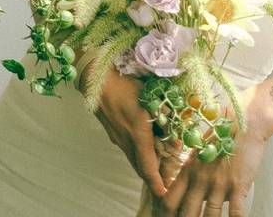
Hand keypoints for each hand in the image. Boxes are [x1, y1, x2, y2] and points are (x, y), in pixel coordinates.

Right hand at [83, 63, 167, 197]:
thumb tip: (176, 135)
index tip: (163, 193)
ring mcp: (117, 137)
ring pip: (134, 158)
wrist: (96, 78)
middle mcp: (125, 139)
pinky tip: (148, 148)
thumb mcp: (151, 97)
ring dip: (147, 165)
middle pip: (140, 166)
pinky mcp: (113, 132)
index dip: (156, 181)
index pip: (147, 164)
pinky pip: (129, 149)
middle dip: (154, 177)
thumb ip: (165, 116)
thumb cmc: (126, 82)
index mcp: (138, 132)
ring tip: (161, 169)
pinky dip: (140, 154)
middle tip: (167, 184)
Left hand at [152, 86, 272, 216]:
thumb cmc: (224, 134)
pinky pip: (235, 213)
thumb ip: (196, 175)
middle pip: (186, 214)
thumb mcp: (201, 152)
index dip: (166, 216)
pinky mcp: (238, 185)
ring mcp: (219, 184)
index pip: (168, 201)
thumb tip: (199, 197)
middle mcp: (200, 180)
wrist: (246, 121)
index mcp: (188, 171)